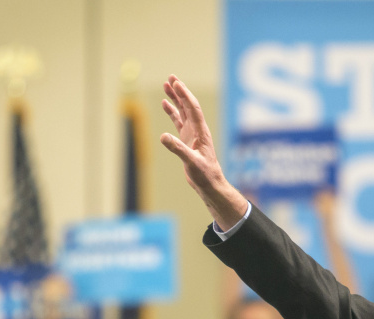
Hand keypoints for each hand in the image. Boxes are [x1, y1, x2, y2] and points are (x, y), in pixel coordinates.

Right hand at [160, 75, 246, 228]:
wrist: (210, 184)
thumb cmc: (205, 174)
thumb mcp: (191, 162)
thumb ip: (178, 149)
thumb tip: (163, 137)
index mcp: (201, 132)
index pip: (192, 108)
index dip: (184, 95)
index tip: (176, 83)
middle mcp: (197, 130)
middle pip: (188, 105)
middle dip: (180, 91)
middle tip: (170, 78)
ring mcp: (192, 134)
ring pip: (183, 111)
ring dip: (175, 99)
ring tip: (166, 86)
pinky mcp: (187, 140)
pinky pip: (179, 121)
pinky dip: (172, 112)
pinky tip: (165, 105)